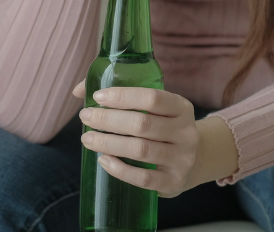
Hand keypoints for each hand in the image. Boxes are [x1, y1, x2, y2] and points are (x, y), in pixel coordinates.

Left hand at [74, 85, 198, 196]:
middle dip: (108, 120)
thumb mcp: (155, 109)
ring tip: (87, 138)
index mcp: (182, 108)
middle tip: (86, 117)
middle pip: (143, 124)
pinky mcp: (174, 182)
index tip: (98, 97)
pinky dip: (120, 169)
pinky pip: (144, 178)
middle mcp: (186, 133)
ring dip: (108, 143)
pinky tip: (103, 160)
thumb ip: (120, 96)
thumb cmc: (162, 129)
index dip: (123, 96)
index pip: (153, 98)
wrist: (194, 160)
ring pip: (140, 150)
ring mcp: (182, 159)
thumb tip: (79, 90)